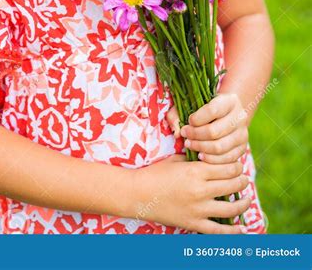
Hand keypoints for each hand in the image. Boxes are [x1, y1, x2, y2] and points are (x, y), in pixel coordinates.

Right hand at [130, 154, 249, 233]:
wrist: (138, 193)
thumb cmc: (156, 173)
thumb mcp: (176, 160)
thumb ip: (194, 159)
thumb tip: (210, 156)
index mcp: (195, 171)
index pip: (226, 168)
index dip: (236, 166)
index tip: (238, 165)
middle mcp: (200, 190)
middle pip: (232, 185)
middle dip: (242, 181)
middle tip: (244, 178)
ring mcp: (198, 209)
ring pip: (230, 208)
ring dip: (243, 203)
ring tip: (247, 199)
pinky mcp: (193, 223)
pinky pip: (218, 230)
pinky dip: (232, 230)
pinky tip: (241, 227)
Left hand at [177, 93, 248, 163]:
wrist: (226, 115)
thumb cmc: (205, 109)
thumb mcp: (191, 104)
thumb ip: (178, 114)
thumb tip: (177, 133)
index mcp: (230, 101)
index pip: (212, 110)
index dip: (197, 119)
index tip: (187, 122)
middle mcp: (240, 117)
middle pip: (215, 131)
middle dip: (195, 135)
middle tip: (185, 136)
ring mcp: (243, 134)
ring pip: (220, 147)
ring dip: (201, 148)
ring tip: (190, 145)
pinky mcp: (242, 149)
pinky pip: (226, 159)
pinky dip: (211, 159)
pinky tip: (200, 155)